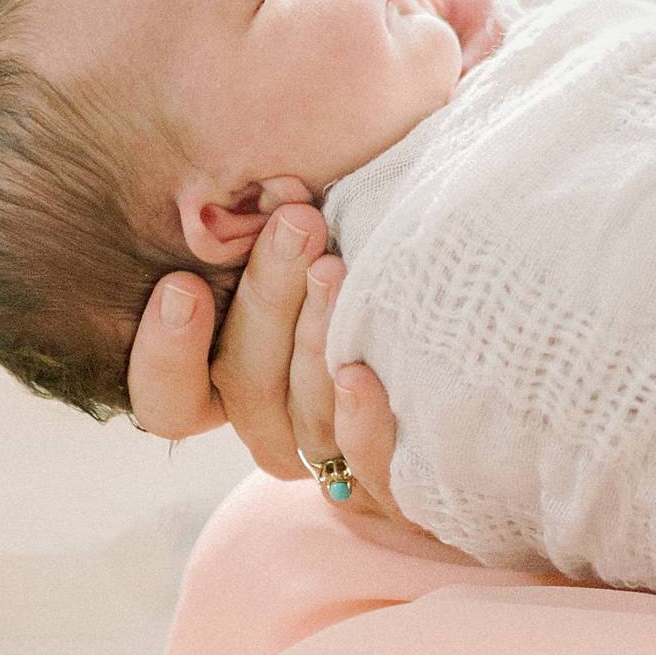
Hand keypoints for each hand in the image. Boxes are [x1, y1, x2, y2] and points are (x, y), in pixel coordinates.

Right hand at [125, 204, 413, 526]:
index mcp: (235, 373)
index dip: (165, 354)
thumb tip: (264, 176)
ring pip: (303, 421)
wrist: (490, 343)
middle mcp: (275, 424)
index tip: (183, 285)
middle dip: (266, 297)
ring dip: (313, 338)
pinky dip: (360, 422)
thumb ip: (271, 215)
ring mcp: (333, 456)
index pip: (168, 399)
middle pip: (241, 386)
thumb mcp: (316, 229)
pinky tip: (362, 373)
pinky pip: (366, 468)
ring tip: (334, 265)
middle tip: (299, 222)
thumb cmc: (382, 249)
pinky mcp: (394, 478)